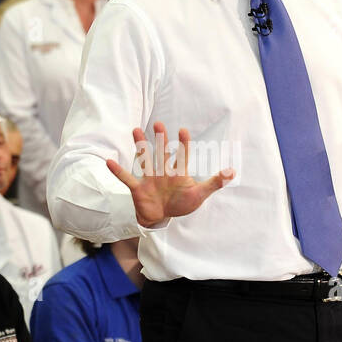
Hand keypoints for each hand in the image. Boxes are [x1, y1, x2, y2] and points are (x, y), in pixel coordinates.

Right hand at [106, 122, 233, 227]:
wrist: (161, 218)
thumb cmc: (181, 204)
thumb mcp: (199, 194)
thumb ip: (214, 183)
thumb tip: (232, 171)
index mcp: (178, 173)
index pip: (182, 156)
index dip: (183, 144)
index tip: (183, 130)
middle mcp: (163, 172)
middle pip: (161, 153)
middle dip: (160, 139)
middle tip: (158, 123)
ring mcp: (149, 179)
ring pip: (144, 160)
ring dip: (140, 147)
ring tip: (135, 131)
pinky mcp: (138, 189)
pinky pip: (126, 179)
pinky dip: (118, 172)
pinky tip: (108, 161)